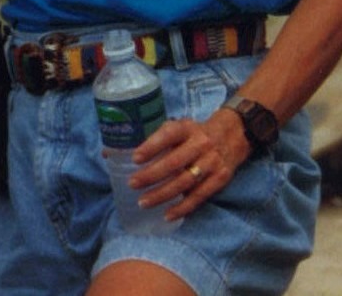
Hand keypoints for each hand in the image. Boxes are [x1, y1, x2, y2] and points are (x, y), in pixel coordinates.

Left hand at [130, 113, 247, 220]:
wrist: (232, 136)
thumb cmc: (193, 133)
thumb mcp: (176, 127)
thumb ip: (149, 139)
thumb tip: (109, 153)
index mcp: (186, 128)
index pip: (167, 136)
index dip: (151, 147)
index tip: (134, 158)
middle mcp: (200, 144)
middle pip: (174, 162)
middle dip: (152, 175)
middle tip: (132, 184)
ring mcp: (211, 163)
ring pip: (185, 182)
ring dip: (163, 194)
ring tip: (143, 202)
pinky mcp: (220, 179)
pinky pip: (200, 196)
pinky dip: (183, 207)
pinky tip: (167, 214)